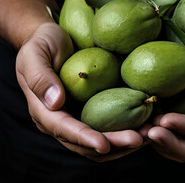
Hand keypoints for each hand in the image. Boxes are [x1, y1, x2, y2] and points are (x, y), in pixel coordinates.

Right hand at [15, 23, 146, 161]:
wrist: (52, 38)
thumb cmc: (41, 43)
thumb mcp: (35, 54)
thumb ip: (40, 77)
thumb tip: (55, 103)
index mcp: (44, 112)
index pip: (65, 131)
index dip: (85, 139)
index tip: (104, 145)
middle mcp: (62, 123)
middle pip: (87, 144)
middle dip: (114, 144)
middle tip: (139, 139)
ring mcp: (80, 119)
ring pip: (102, 142)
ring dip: (125, 143)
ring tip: (150, 134)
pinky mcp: (95, 112)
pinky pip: (111, 128)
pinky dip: (129, 130)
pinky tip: (148, 124)